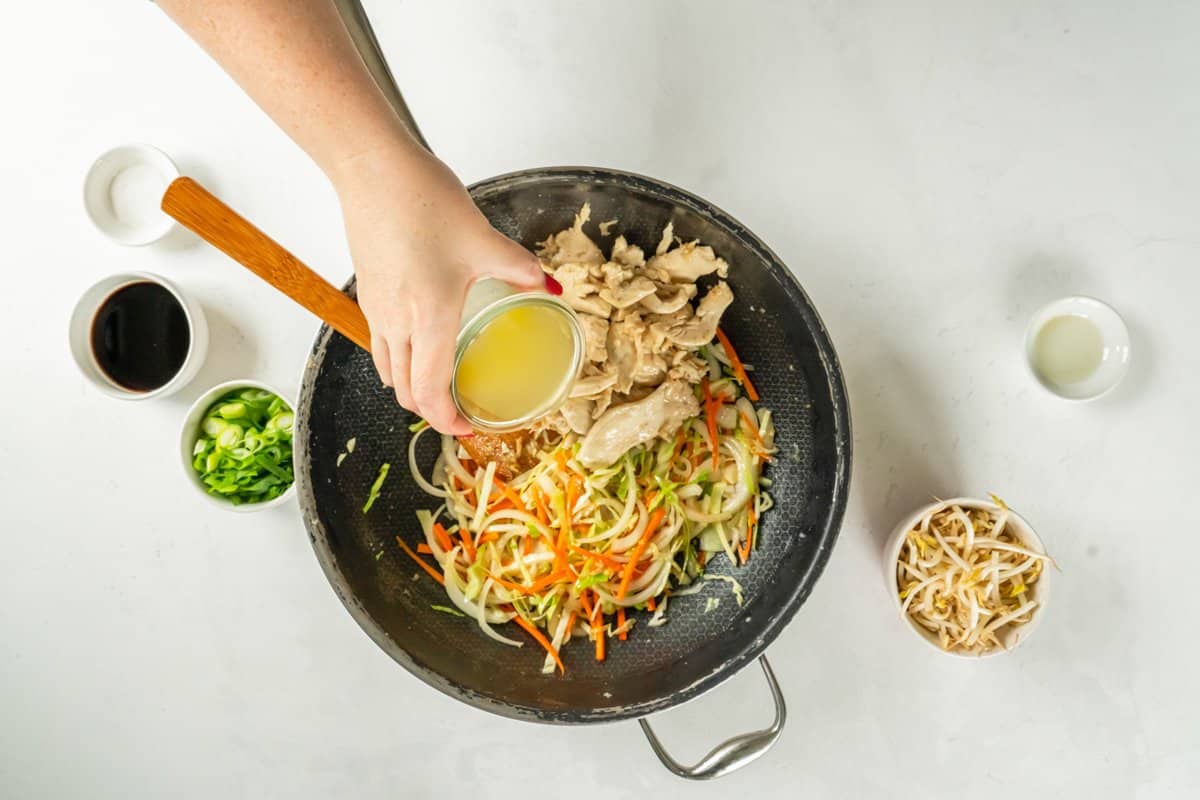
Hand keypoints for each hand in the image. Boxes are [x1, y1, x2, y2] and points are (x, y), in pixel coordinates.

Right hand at [332, 144, 547, 434]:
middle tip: (460, 409)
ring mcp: (377, 309)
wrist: (372, 171)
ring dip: (412, 387)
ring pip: (389, 369)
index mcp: (429, 319)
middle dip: (432, 410)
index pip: (431, 392)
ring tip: (440, 383)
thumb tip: (549, 288)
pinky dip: (399, 359)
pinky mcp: (368, 292)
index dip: (448, 420)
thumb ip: (520, 269)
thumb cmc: (422, 203)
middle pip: (405, 391)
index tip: (469, 428)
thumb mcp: (483, 239)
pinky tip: (419, 340)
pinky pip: (380, 343)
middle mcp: (397, 323)